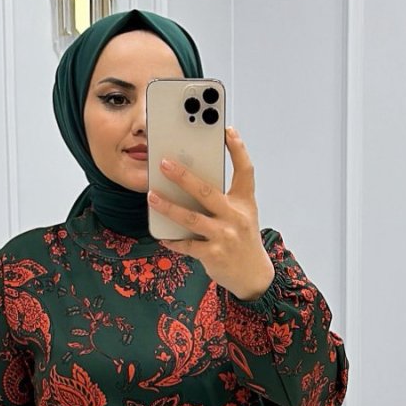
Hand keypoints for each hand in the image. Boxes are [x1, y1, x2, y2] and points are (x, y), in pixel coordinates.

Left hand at [150, 127, 275, 300]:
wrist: (253, 275)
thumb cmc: (242, 238)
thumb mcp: (242, 214)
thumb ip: (223, 197)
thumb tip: (189, 181)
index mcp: (244, 202)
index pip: (245, 170)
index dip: (238, 149)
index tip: (227, 130)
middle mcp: (235, 217)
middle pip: (207, 191)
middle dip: (184, 176)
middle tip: (164, 163)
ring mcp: (224, 236)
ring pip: (191, 218)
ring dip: (169, 207)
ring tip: (151, 197)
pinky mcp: (213, 255)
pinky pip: (187, 245)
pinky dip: (173, 240)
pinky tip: (162, 235)